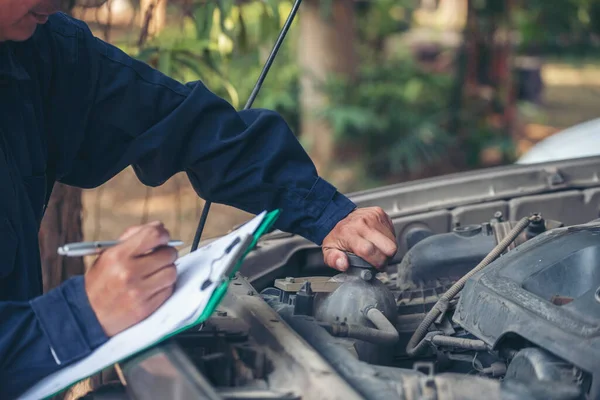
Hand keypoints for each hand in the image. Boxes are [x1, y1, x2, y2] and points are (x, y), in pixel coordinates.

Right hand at [85, 221, 177, 336]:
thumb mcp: (107, 255)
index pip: (153, 235)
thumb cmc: (100, 281)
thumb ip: (131, 238)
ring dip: (167, 270)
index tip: (162, 237)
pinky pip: (169, 289)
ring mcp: (139, 291)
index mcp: (118, 256)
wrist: (88, 315)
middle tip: (159, 256)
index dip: (162, 234)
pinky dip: (164, 286)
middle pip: (168, 254)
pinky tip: (152, 286)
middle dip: (166, 253)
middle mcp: (129, 273)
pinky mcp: (146, 307)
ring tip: (155, 272)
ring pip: (172, 272)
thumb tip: (158, 227)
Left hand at [322, 207, 396, 270]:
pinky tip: (378, 239)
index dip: (376, 263)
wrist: (338, 216)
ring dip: (387, 249)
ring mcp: (373, 217)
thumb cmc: (336, 236)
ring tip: (377, 249)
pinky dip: (388, 239)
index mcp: (349, 233)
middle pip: (388, 247)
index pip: (370, 251)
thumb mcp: (328, 251)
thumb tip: (343, 264)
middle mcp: (362, 223)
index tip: (375, 267)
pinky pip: (392, 232)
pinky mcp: (380, 213)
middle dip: (385, 258)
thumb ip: (334, 260)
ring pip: (393, 241)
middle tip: (378, 259)